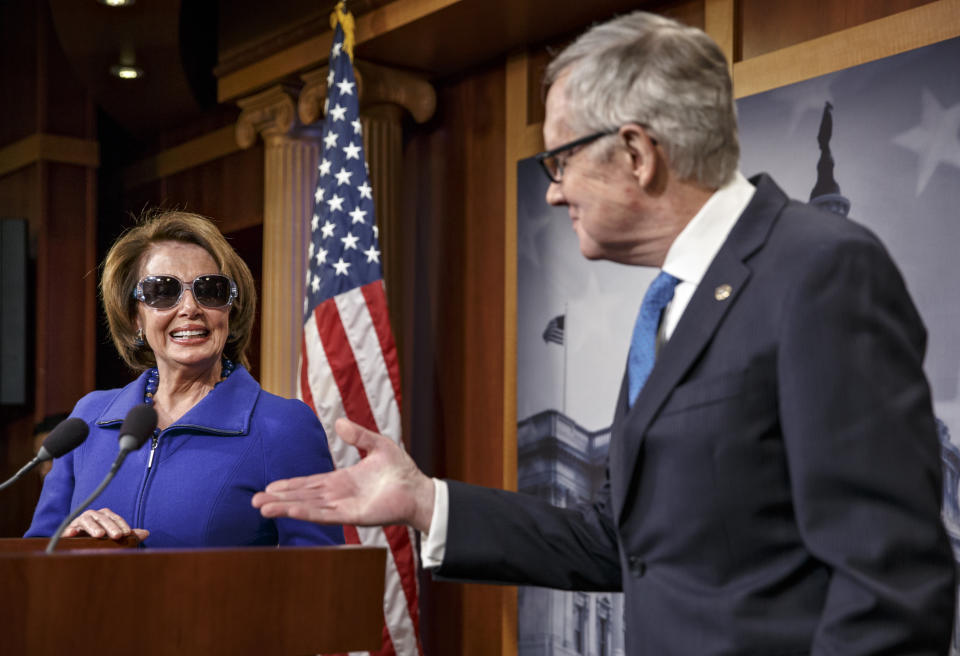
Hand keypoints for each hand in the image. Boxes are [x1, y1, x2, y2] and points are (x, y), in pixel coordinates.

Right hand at [63, 507, 149, 540]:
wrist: (77, 546)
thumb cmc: (99, 541)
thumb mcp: (114, 538)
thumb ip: (129, 535)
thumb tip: (147, 533)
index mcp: (105, 516)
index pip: (115, 518)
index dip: (122, 525)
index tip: (127, 533)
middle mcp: (93, 516)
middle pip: (103, 518)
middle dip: (111, 526)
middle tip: (117, 536)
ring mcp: (80, 521)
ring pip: (87, 520)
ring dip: (94, 526)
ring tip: (100, 535)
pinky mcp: (68, 529)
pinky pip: (69, 527)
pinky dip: (71, 529)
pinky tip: (73, 533)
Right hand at [252, 418, 435, 532]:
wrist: (418, 489)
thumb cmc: (401, 470)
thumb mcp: (378, 445)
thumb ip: (358, 435)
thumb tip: (339, 421)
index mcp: (341, 480)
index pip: (309, 483)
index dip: (290, 485)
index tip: (270, 486)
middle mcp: (338, 495)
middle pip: (302, 496)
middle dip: (279, 498)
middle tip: (255, 501)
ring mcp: (343, 506)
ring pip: (308, 506)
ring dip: (285, 507)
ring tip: (262, 507)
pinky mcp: (351, 516)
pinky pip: (324, 514)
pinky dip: (305, 512)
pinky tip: (289, 511)